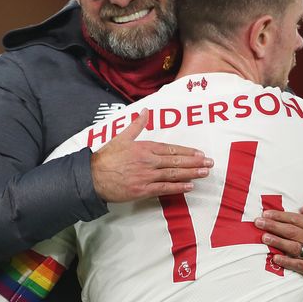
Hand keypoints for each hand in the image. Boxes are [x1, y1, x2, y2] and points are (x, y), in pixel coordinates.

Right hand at [91, 109, 212, 201]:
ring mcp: (147, 176)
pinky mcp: (143, 190)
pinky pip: (164, 188)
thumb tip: (144, 111)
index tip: (199, 153)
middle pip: (176, 161)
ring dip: (191, 173)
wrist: (93, 177)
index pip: (171, 149)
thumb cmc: (107, 157)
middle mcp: (149, 161)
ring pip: (173, 174)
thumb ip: (136, 125)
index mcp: (145, 148)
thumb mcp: (121, 137)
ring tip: (204, 173)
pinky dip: (178, 187)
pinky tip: (189, 186)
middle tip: (209, 163)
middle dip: (194, 162)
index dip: (186, 151)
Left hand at [255, 202, 302, 282]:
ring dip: (278, 242)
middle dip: (274, 226)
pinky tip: (276, 258)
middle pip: (292, 231)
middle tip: (259, 223)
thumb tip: (302, 207)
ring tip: (264, 237)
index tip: (266, 214)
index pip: (296, 219)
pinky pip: (299, 265)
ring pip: (294, 247)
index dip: (280, 216)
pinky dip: (287, 261)